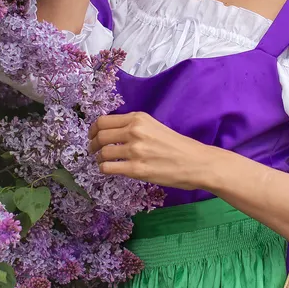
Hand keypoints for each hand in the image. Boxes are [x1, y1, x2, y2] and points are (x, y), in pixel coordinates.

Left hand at [88, 111, 212, 189]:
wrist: (196, 162)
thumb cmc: (177, 146)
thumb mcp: (154, 126)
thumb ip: (134, 127)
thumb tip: (111, 133)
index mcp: (138, 118)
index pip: (103, 121)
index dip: (93, 130)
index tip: (92, 136)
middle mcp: (134, 131)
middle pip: (100, 136)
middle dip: (92, 145)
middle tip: (93, 151)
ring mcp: (135, 150)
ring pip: (102, 153)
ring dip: (99, 158)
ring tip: (103, 162)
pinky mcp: (136, 169)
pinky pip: (108, 168)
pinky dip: (104, 169)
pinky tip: (110, 170)